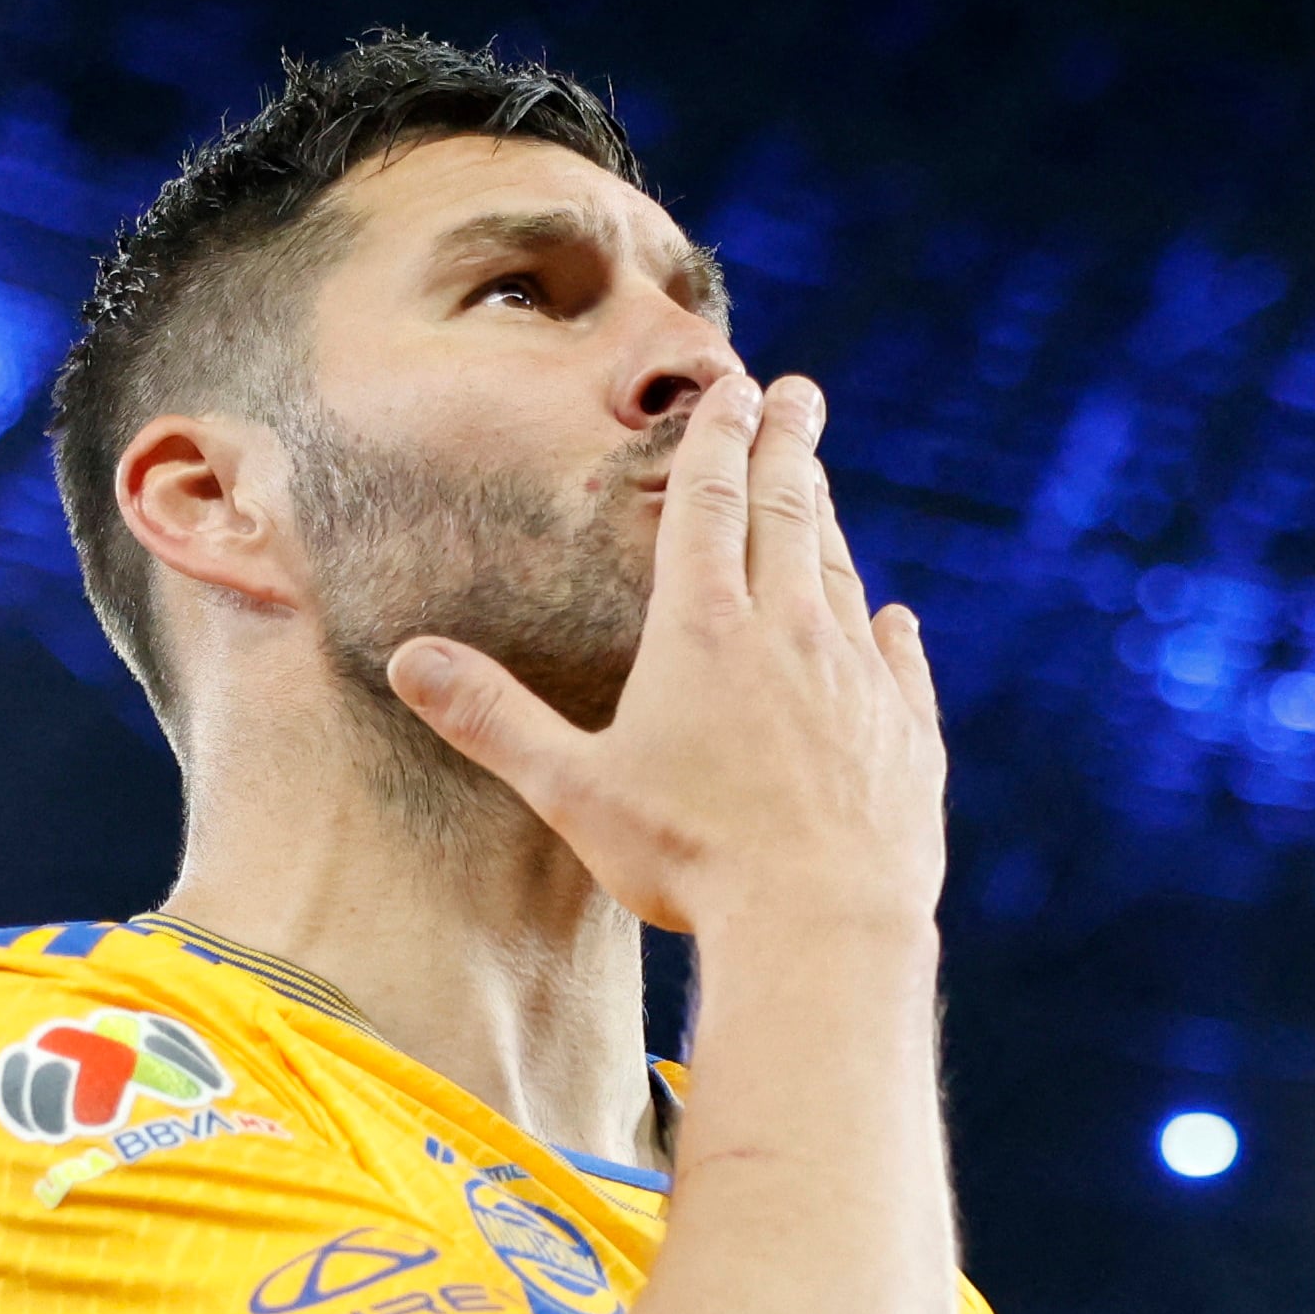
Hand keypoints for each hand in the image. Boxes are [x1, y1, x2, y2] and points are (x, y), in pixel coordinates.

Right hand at [385, 375, 942, 944]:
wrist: (822, 927)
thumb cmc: (689, 860)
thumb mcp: (572, 789)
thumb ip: (492, 719)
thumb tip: (406, 659)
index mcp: (704, 631)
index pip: (708, 504)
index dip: (716, 439)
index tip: (733, 386)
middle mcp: (790, 634)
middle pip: (788, 513)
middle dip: (787, 445)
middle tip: (798, 392)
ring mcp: (858, 681)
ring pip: (841, 577)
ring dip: (829, 523)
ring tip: (821, 484)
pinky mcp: (908, 736)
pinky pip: (900, 664)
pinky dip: (891, 632)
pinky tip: (893, 617)